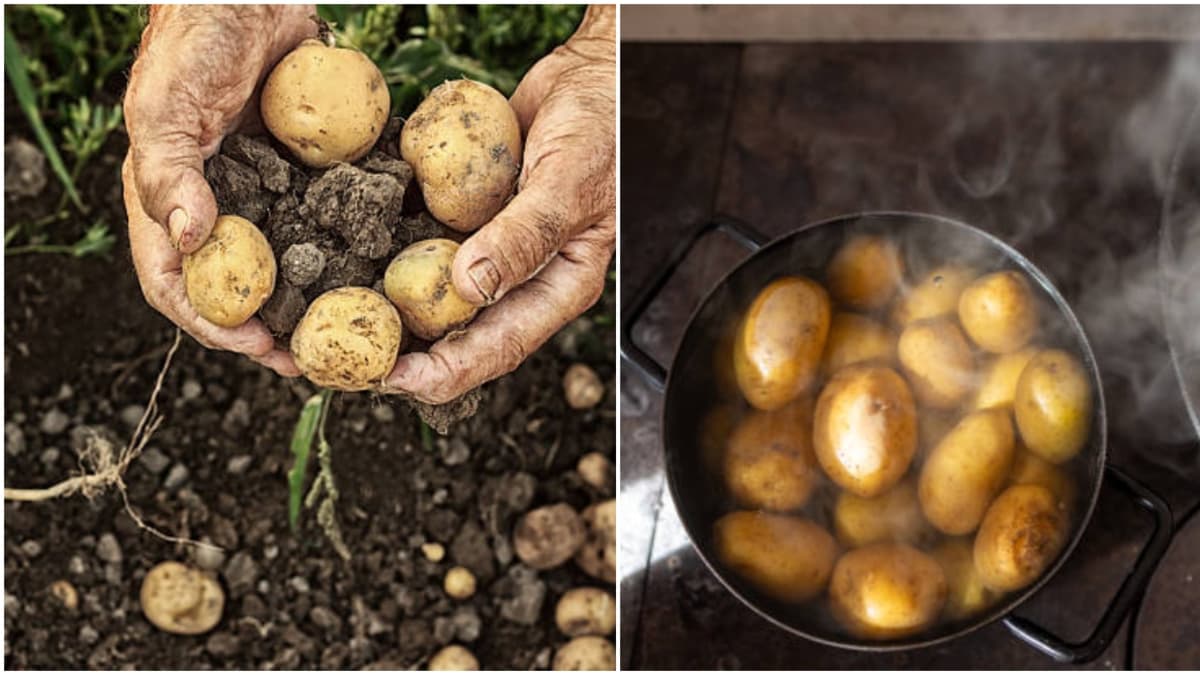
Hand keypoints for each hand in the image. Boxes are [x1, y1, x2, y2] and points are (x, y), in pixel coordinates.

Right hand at [122, 5, 315, 375]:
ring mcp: (265, 195)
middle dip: (273, 329)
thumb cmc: (194, 43)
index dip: (213, 323)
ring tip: (352, 330)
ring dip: (314, 302)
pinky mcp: (306, 176)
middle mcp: (219, 209)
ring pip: (287, 267)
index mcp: (171, 204)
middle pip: (239, 291)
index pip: (178, 285)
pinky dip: (347, 250)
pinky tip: (380, 271)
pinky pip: (326, 222)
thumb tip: (188, 240)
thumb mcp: (165, 106)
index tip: (258, 345)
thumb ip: (167, 171)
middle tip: (315, 358)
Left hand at [383, 6, 616, 403]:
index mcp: (557, 286)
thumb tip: (470, 286)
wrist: (589, 77)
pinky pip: (424, 242)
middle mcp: (520, 277)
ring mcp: (490, 248)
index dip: (446, 371)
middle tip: (348, 359)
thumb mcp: (567, 183)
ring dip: (390, 308)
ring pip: (435, 294)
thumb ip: (524, 235)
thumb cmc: (602, 130)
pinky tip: (349, 251)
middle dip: (406, 353)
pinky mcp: (465, 217)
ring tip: (337, 317)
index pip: (500, 346)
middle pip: (459, 333)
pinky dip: (390, 248)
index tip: (395, 380)